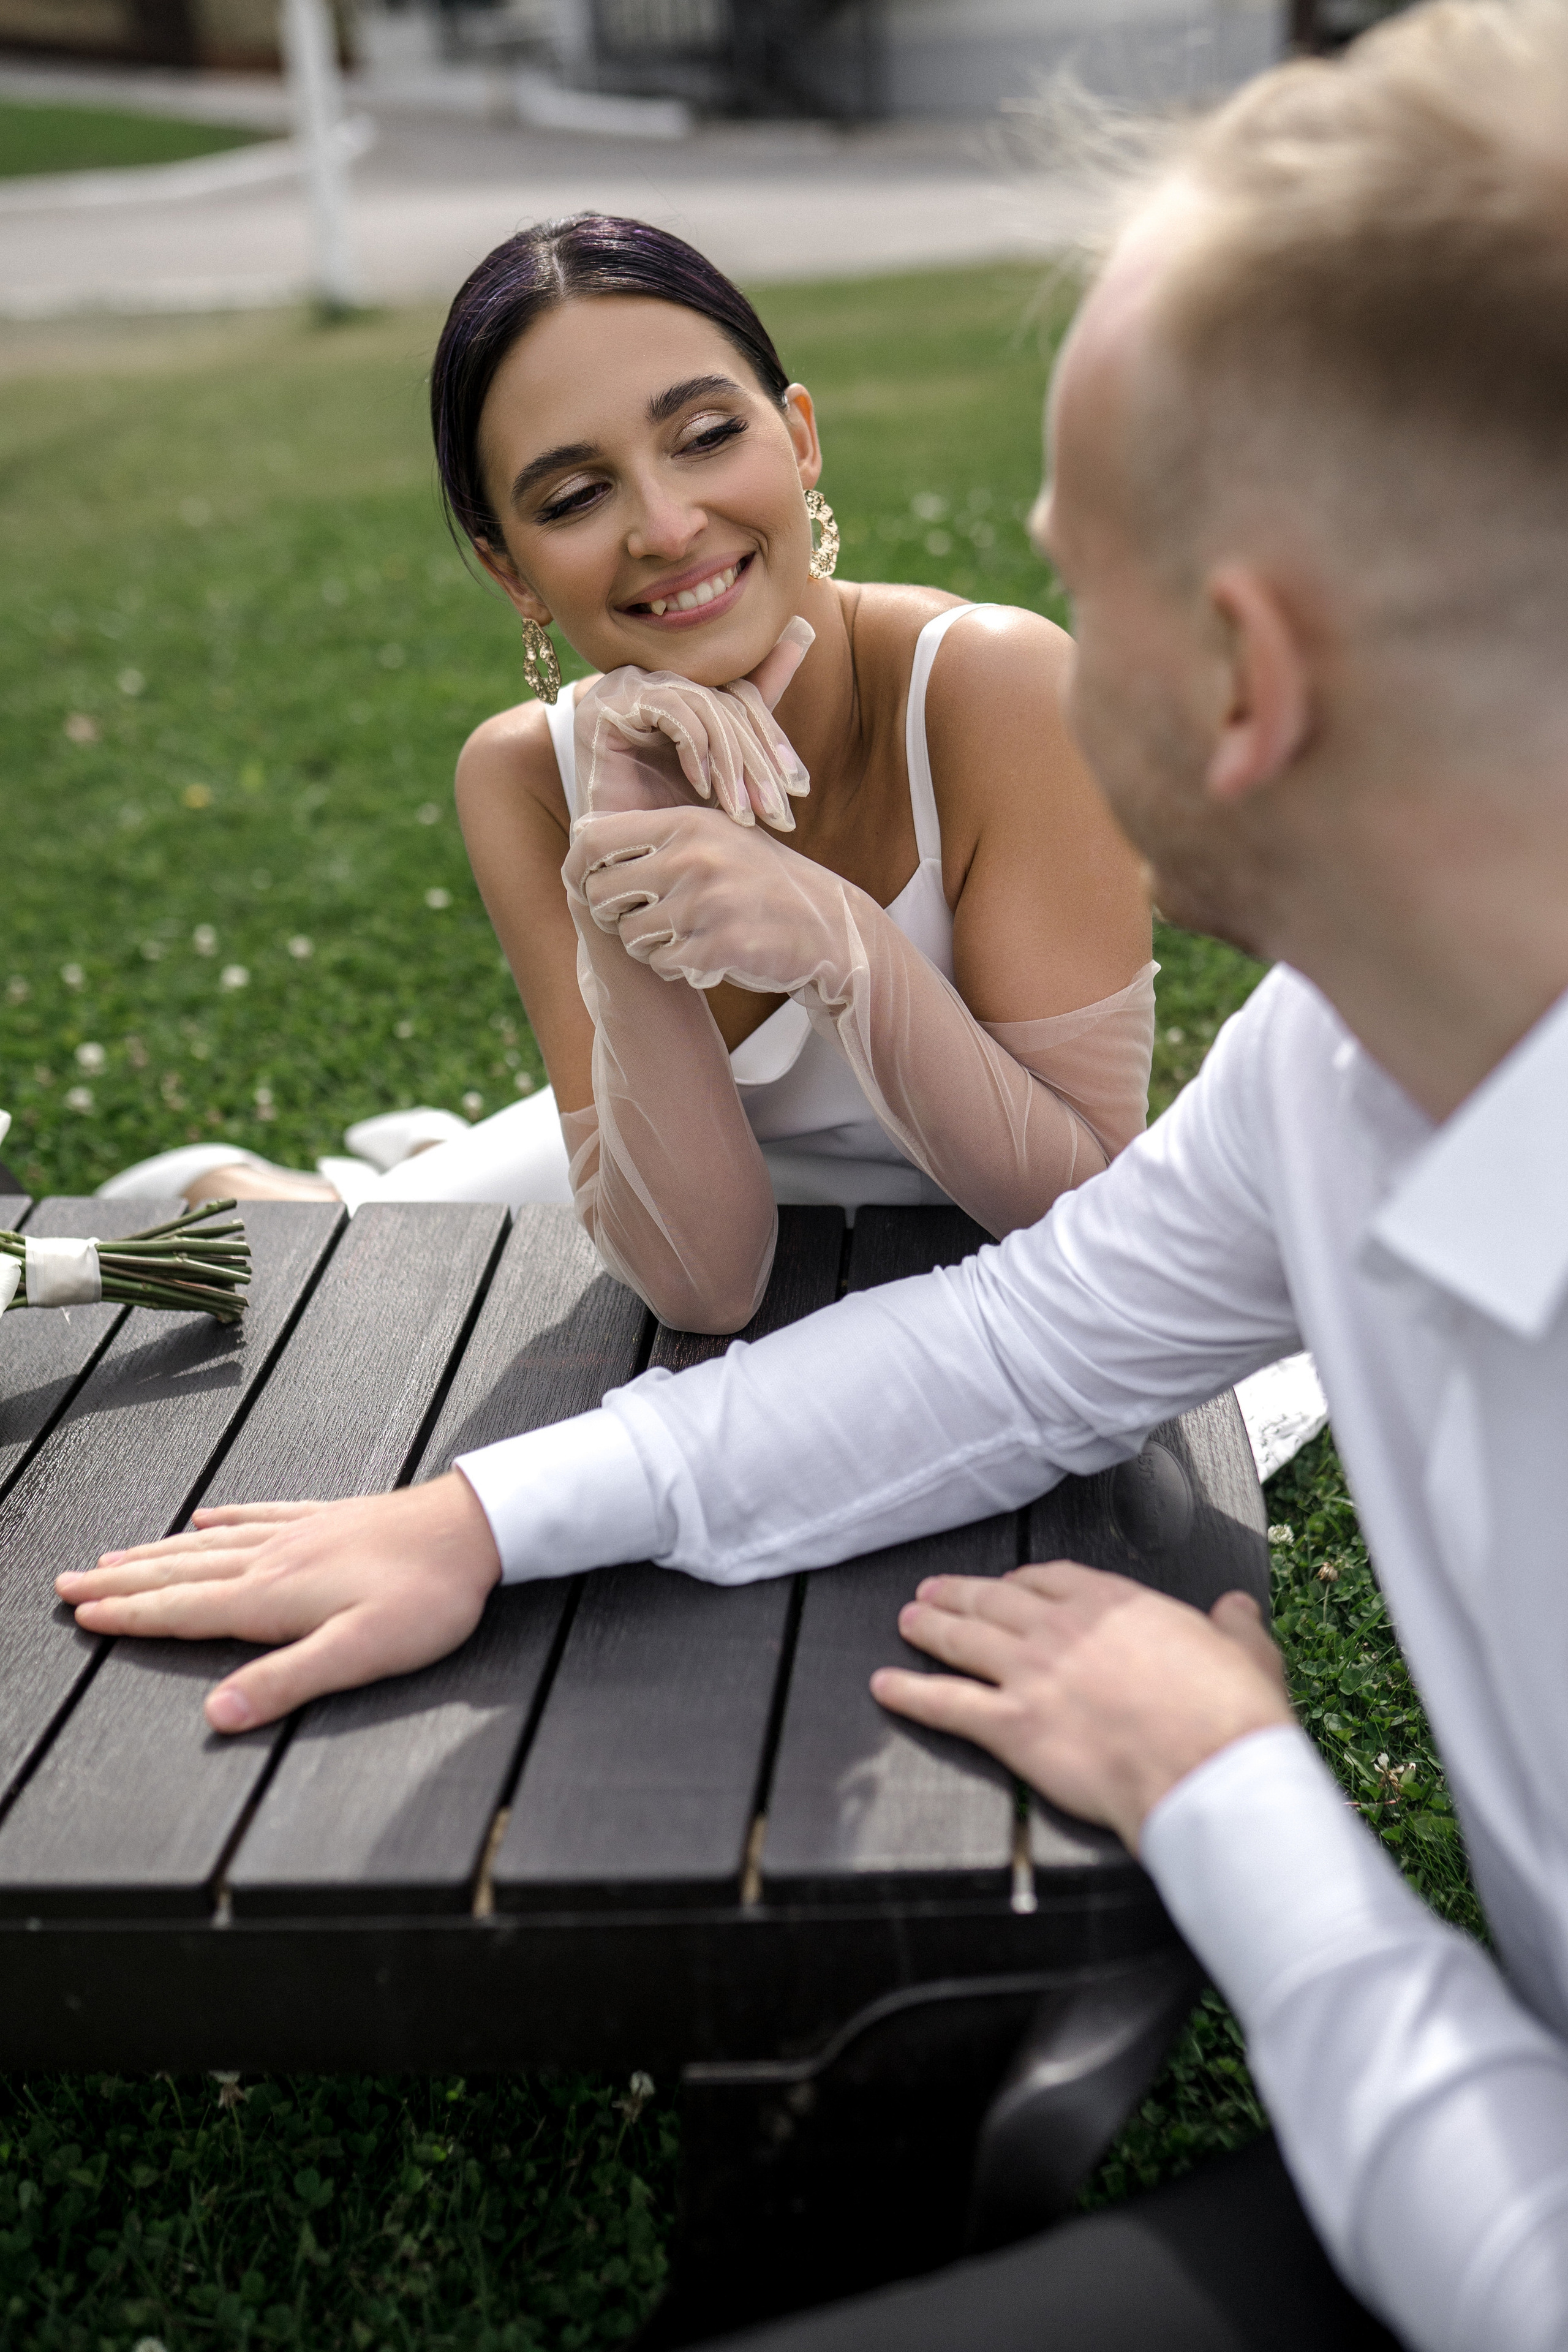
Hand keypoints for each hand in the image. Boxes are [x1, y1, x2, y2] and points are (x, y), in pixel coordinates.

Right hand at [55, 1473, 501, 1732]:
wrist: (475, 1528)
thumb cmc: (426, 1597)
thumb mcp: (359, 1654)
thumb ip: (287, 1683)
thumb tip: (217, 1716)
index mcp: (271, 1597)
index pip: (182, 1610)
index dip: (130, 1617)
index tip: (82, 1616)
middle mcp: (273, 1559)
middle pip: (181, 1572)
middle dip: (122, 1582)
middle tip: (69, 1584)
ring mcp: (299, 1534)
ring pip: (209, 1544)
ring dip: (157, 1553)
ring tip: (115, 1557)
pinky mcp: (327, 1519)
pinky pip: (258, 1516)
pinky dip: (223, 1520)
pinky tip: (207, 1517)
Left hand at [564, 803, 845, 994]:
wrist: (828, 925)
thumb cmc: (760, 883)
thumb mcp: (717, 838)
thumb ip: (659, 836)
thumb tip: (582, 836)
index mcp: (687, 824)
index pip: (593, 838)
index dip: (578, 867)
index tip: (588, 885)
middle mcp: (693, 858)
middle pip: (601, 893)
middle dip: (614, 914)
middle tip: (644, 919)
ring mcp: (708, 904)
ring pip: (629, 936)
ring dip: (649, 945)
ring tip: (685, 936)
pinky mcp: (720, 948)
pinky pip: (663, 965)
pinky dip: (677, 967)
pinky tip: (705, 957)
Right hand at [577, 617, 813, 828]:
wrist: (620, 854)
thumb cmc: (670, 812)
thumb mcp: (726, 761)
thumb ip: (757, 701)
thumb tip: (803, 629)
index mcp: (676, 684)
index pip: (741, 695)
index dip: (773, 740)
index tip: (798, 788)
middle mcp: (646, 676)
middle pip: (725, 701)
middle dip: (757, 760)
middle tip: (777, 810)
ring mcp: (621, 685)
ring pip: (704, 705)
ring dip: (731, 763)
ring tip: (740, 811)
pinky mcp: (604, 703)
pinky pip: (672, 709)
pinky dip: (695, 749)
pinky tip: (702, 789)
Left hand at [871, 1562, 1292, 1851]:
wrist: (1211, 1771)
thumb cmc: (1231, 1718)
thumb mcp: (1246, 1651)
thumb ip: (1232, 1624)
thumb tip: (1235, 1608)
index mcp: (1115, 1604)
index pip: (1050, 1579)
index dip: (1019, 1582)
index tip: (1006, 1585)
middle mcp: (1063, 1629)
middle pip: (994, 1602)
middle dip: (959, 1595)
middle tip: (933, 1593)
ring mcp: (1032, 1674)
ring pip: (963, 1641)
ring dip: (929, 1628)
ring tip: (907, 1621)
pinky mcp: (1012, 1726)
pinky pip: (946, 1704)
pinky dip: (910, 1693)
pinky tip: (886, 1686)